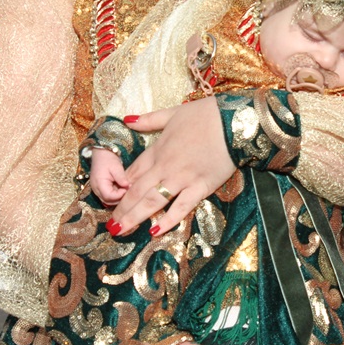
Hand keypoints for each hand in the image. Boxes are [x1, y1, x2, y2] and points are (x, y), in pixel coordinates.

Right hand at [89, 148, 128, 205]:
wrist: (101, 153)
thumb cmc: (108, 159)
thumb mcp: (116, 167)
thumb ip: (121, 178)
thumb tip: (128, 186)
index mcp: (99, 183)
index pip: (108, 196)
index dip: (119, 195)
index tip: (127, 188)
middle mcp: (96, 189)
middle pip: (108, 201)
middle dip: (119, 198)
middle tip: (128, 191)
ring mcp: (97, 190)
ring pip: (108, 200)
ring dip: (117, 198)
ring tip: (125, 189)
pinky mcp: (100, 189)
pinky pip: (108, 196)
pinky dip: (115, 195)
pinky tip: (121, 189)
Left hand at [109, 97, 234, 237]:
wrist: (233, 121)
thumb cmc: (204, 115)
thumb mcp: (172, 113)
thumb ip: (148, 120)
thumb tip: (126, 119)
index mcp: (158, 149)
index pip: (132, 172)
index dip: (119, 188)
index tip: (110, 200)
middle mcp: (166, 167)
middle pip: (137, 191)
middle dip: (121, 210)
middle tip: (110, 227)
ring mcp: (183, 179)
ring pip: (153, 201)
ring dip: (135, 217)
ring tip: (121, 231)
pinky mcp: (201, 187)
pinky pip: (181, 207)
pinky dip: (168, 220)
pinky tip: (155, 231)